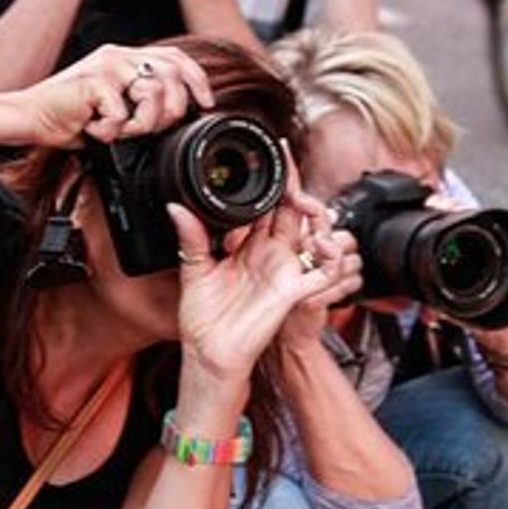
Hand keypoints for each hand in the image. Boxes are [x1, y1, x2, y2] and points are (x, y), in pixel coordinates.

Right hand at [14, 44, 213, 148]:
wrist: (30, 118)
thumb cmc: (70, 117)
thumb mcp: (115, 109)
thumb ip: (140, 104)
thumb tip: (176, 119)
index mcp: (126, 59)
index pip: (174, 57)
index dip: (196, 79)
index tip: (206, 103)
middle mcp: (119, 56)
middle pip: (172, 72)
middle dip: (174, 108)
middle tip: (152, 128)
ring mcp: (106, 66)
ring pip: (153, 91)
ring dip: (141, 123)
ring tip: (119, 131)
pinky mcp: (93, 81)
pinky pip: (121, 111)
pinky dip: (111, 130)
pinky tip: (96, 131)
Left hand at [173, 183, 359, 386]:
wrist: (210, 352)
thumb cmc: (203, 318)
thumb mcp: (193, 269)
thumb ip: (191, 237)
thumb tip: (176, 206)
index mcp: (247, 246)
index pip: (264, 206)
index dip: (271, 182)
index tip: (270, 156)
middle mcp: (268, 254)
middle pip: (290, 210)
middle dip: (293, 185)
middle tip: (286, 163)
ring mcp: (283, 270)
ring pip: (311, 231)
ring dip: (312, 211)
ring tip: (299, 196)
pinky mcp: (293, 291)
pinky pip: (323, 273)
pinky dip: (331, 258)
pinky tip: (324, 243)